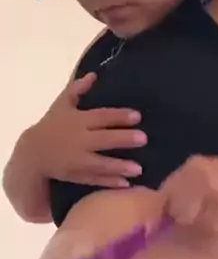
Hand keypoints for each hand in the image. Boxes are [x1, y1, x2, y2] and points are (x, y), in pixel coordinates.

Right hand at [31, 73, 146, 186]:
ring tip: (139, 169)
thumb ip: (77, 90)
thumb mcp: (62, 105)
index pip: (101, 116)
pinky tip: (125, 184)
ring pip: (100, 163)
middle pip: (103, 139)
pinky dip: (108, 182)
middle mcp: (78, 140)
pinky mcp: (76, 175)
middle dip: (123, 139)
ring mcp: (77, 160)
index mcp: (77, 121)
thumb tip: (94, 74)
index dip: (119, 116)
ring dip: (119, 166)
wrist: (32, 153)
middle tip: (144, 139)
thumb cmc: (52, 126)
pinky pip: (93, 179)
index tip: (137, 116)